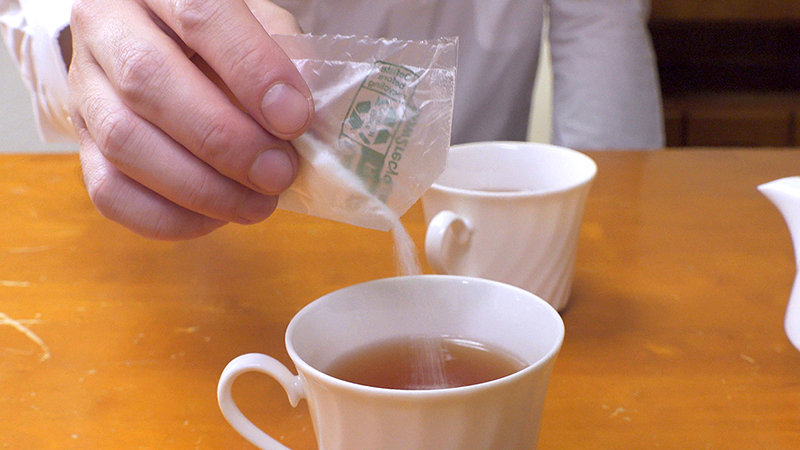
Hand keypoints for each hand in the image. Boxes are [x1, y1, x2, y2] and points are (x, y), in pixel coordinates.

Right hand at [68, 0, 312, 238]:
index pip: (199, 14)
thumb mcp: (261, 25)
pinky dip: (169, 217)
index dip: (251, 70)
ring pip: (124, 142)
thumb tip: (295, 115)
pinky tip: (216, 217)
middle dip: (225, 140)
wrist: (170, 50)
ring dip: (201, 187)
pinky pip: (109, 192)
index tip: (294, 119)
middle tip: (278, 173)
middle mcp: (105, 27)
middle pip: (148, 82)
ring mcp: (84, 89)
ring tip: (258, 204)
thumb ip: (284, 56)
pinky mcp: (81, 144)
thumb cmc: (227, 40)